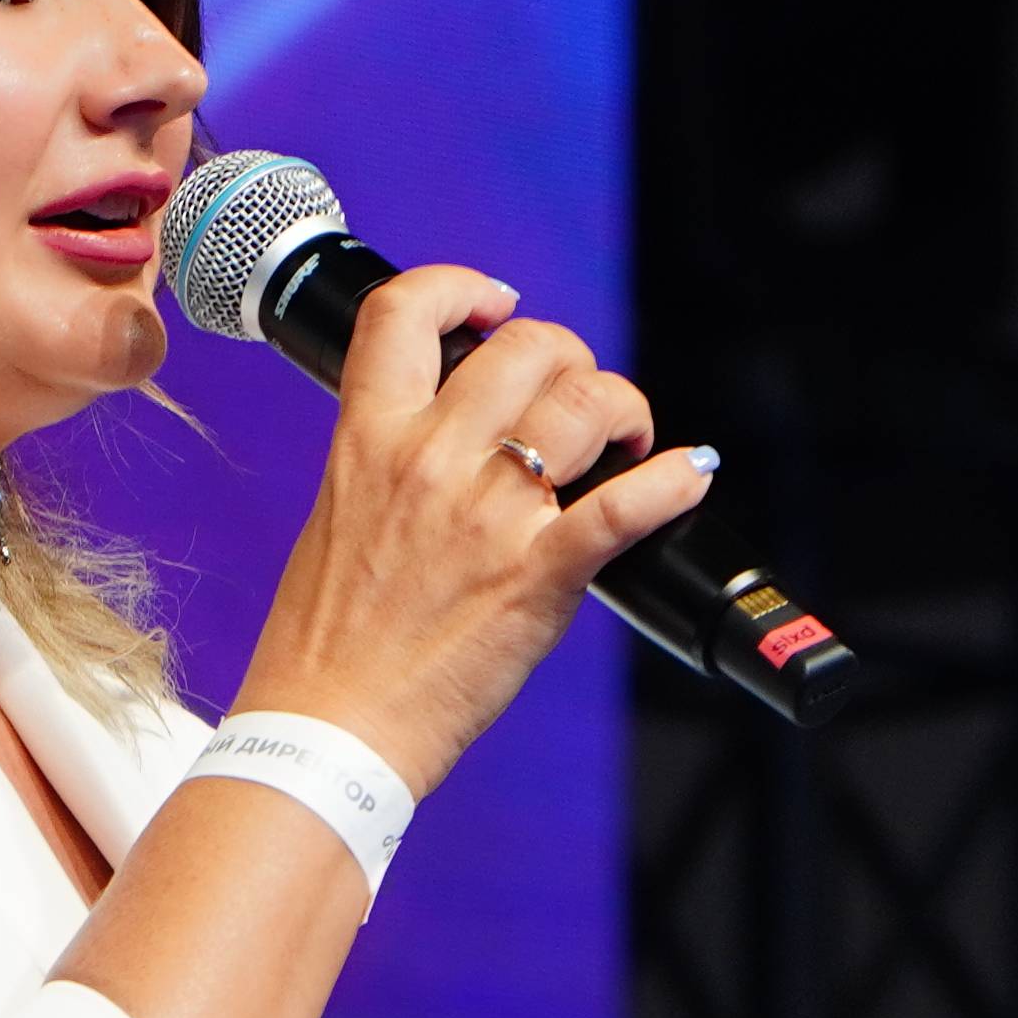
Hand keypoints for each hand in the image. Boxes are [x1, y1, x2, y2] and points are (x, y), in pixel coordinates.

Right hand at [229, 264, 716, 793]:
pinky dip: (672, 484)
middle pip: (527, 347)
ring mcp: (486, 515)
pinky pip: (624, 507)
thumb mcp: (339, 517)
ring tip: (628, 443)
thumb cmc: (328, 643)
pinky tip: (689, 474)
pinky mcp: (536, 575)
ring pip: (583, 404)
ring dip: (622, 411)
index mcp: (367, 440)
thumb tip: (452, 437)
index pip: (405, 312)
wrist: (328, 729)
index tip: (497, 307)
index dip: (463, 288)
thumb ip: (390, 463)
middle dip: (570, 361)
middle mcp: (428, 460)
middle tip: (578, 400)